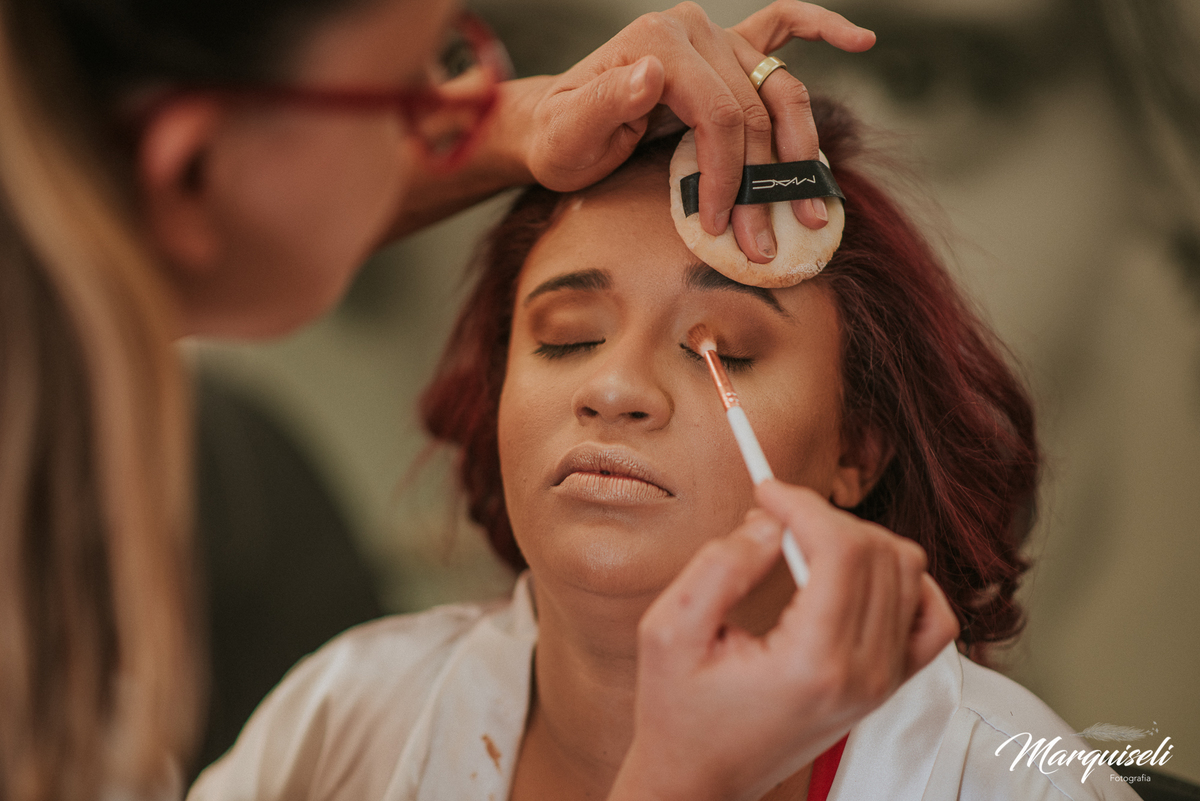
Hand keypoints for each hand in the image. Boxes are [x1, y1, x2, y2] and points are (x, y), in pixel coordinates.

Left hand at [524, 1, 873, 263]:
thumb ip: (603, 102)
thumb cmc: (560, 137)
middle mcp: (694, 30)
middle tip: (764, 246)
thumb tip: (653, 74)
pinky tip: (862, 41)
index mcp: (660, 40)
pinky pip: (783, 27)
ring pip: (781, 91)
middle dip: (763, 185)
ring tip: (812, 211)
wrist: (553, 127)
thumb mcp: (567, 131)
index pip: (719, 113)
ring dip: (802, 152)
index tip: (723, 229)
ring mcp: (716, 38)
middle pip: (753, 112)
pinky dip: (822, 28)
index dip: (729, 176)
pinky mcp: (726, 53)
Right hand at [607, 481, 957, 800]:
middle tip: (774, 516)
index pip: (841, 550)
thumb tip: (771, 522)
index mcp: (811, 663)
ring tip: (804, 543)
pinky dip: (904, 581)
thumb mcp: (670, 630)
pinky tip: (858, 575)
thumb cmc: (679, 713)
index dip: (803, 504)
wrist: (700, 780)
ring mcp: (881, 682)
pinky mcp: (885, 685)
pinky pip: (930, 616)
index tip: (766, 490)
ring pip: (909, 572)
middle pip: (878, 552)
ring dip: (858, 540)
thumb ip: (721, 566)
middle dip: (824, 516)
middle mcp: (861, 675)